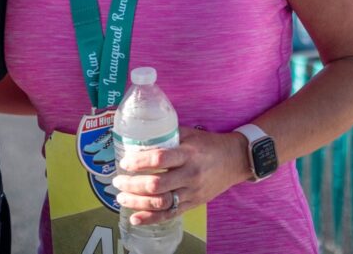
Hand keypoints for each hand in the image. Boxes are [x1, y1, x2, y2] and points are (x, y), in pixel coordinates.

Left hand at [111, 126, 248, 225]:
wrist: (235, 160)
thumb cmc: (209, 144)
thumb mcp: (189, 133)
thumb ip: (166, 135)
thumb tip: (140, 136)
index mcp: (187, 154)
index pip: (159, 159)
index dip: (139, 162)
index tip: (125, 162)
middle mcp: (190, 175)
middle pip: (156, 185)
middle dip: (132, 185)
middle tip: (117, 181)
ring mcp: (192, 192)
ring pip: (161, 203)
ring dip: (137, 202)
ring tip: (121, 197)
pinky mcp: (193, 204)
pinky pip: (170, 214)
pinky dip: (151, 218)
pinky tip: (135, 218)